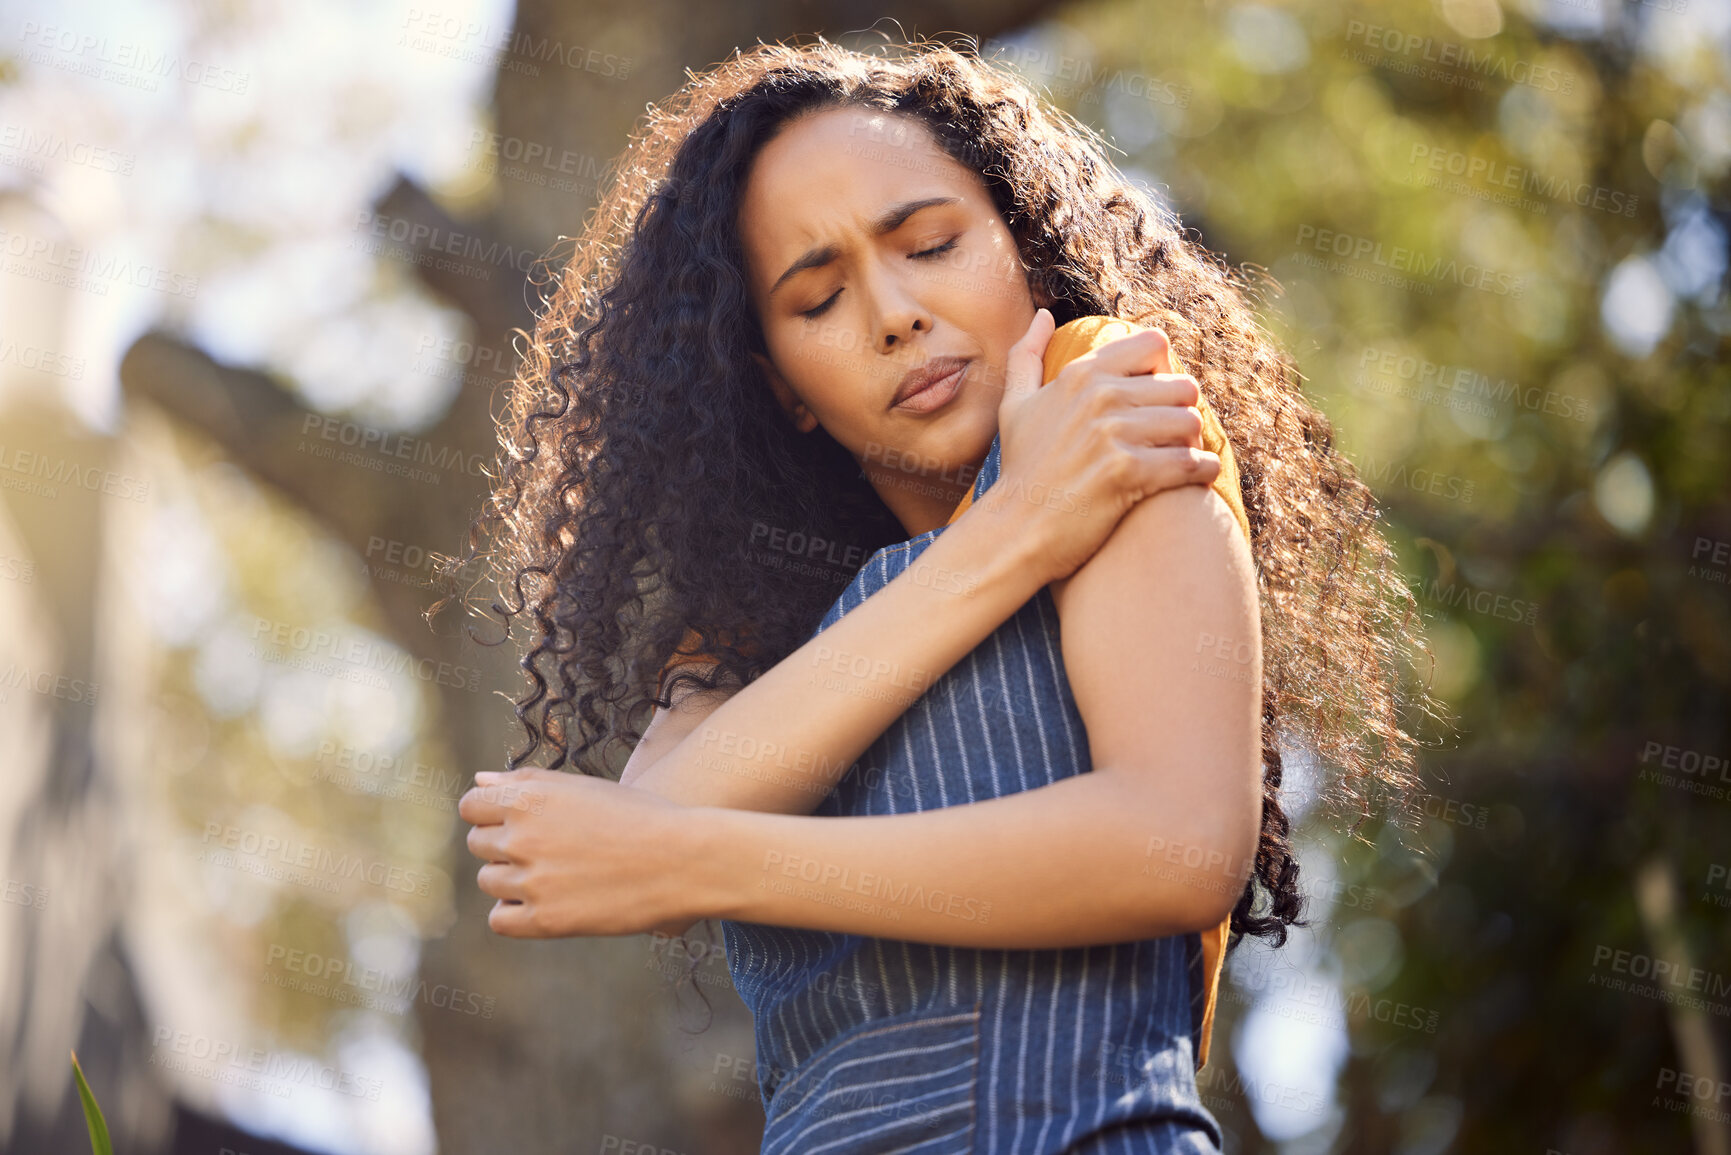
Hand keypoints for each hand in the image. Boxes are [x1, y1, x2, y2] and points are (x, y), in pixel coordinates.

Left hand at [457, 768, 709, 937]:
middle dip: (503, 844)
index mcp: (530, 798)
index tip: (516, 821)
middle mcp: (522, 837)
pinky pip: (500, 920)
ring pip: (489, 881)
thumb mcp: (584, 787)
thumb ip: (527, 782)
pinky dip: (514, 912)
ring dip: (511, 879)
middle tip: (548, 849)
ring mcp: (531, 881)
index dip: (490, 812)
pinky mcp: (545, 920)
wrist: (684, 860)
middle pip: (479, 844)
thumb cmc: (639, 816)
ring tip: (556, 874)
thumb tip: (479, 782)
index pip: (472, 806)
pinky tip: (545, 901)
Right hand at [990, 309, 1221, 583]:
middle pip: (1182, 385)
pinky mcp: (1128, 473)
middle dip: (1182, 412)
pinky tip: (1196, 477)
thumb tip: (1043, 315)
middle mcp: (1099, 396)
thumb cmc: (1020, 469)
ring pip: (1190, 423)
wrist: (1016, 530)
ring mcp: (1113, 434)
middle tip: (1174, 436)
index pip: (1153, 344)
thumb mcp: (1014, 405)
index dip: (1163, 372)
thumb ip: (1027, 354)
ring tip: (1182, 458)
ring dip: (1193, 443)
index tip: (1156, 400)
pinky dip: (1202, 471)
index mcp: (1080, 374)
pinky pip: (1191, 461)